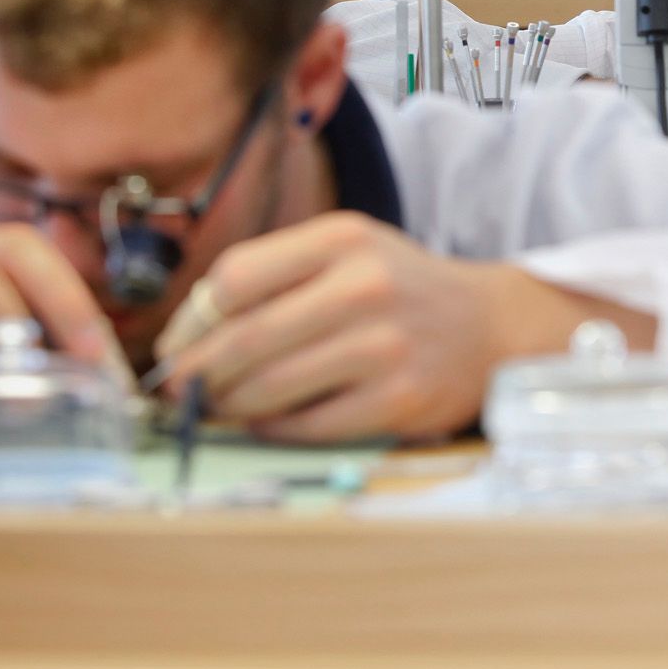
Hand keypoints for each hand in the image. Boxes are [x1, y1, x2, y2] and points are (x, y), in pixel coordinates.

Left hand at [161, 212, 655, 443]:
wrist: (490, 326)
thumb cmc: (399, 290)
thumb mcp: (348, 252)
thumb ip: (276, 275)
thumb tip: (187, 335)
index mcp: (341, 239)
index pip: (234, 278)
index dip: (191, 322)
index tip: (177, 347)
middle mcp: (364, 287)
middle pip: (244, 340)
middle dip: (196, 375)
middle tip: (177, 393)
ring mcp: (385, 346)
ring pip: (269, 390)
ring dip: (228, 407)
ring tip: (216, 408)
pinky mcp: (399, 400)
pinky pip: (308, 425)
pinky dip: (274, 429)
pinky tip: (268, 422)